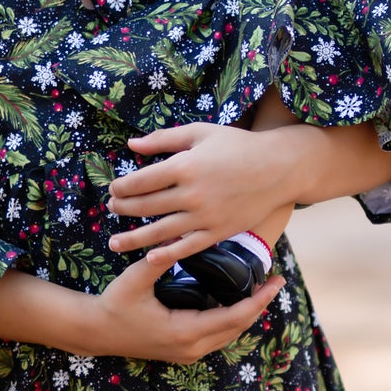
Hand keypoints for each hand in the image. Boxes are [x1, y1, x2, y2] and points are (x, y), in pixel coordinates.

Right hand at [83, 253, 284, 363]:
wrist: (95, 332)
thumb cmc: (114, 304)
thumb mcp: (136, 279)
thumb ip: (160, 258)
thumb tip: (181, 234)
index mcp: (185, 332)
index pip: (234, 317)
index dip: (259, 299)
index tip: (276, 281)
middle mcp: (191, 348)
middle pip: (238, 327)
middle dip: (259, 304)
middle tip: (275, 279)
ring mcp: (188, 353)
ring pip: (229, 334)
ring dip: (247, 313)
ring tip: (261, 288)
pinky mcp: (183, 352)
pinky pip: (217, 336)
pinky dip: (231, 319)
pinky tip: (237, 300)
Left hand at [107, 123, 299, 263]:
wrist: (278, 168)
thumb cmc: (237, 146)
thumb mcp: (200, 133)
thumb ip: (164, 139)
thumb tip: (131, 145)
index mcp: (184, 166)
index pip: (140, 181)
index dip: (121, 187)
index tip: (113, 189)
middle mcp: (191, 194)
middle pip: (145, 206)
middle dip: (123, 208)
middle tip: (112, 208)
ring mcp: (204, 216)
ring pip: (159, 231)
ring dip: (133, 238)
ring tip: (114, 243)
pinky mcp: (218, 232)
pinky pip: (187, 247)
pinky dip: (166, 254)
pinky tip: (149, 258)